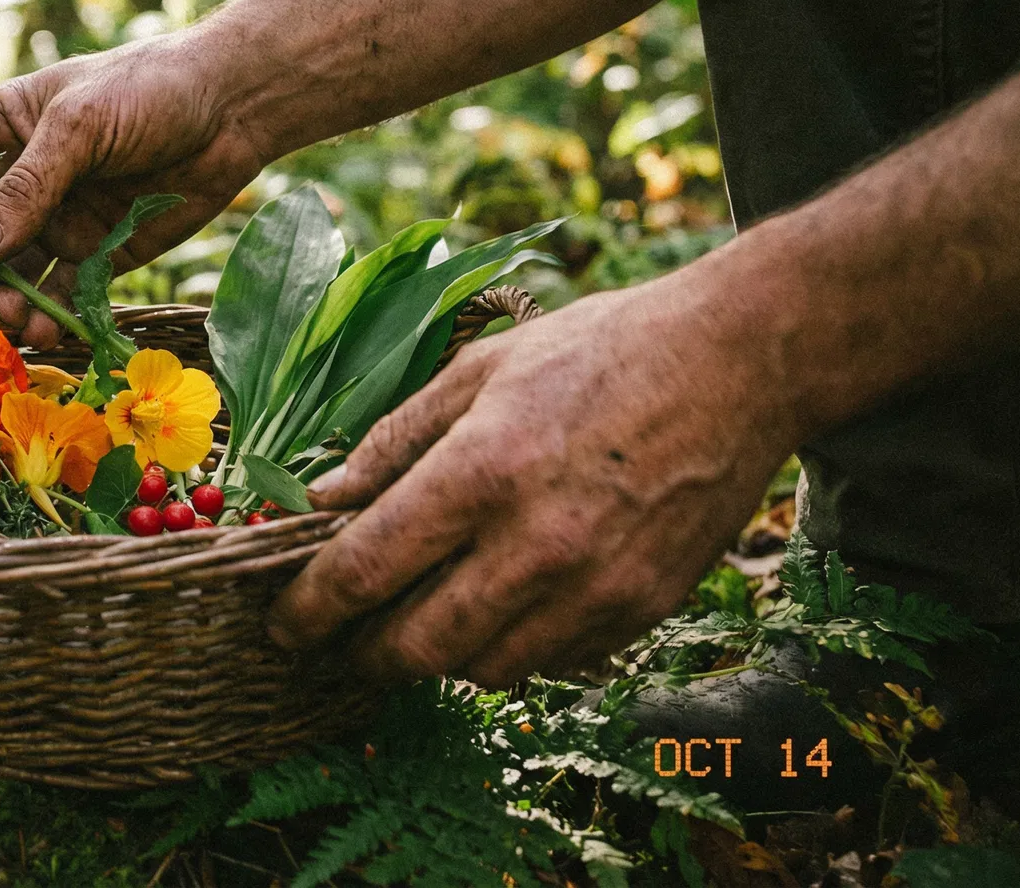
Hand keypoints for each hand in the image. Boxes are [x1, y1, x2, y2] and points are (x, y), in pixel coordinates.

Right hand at [0, 37, 268, 346]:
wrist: (234, 107)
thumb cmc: (149, 88)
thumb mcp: (79, 126)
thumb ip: (26, 189)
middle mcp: (18, 180)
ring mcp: (55, 219)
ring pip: (6, 276)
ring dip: (2, 304)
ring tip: (21, 319)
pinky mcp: (96, 253)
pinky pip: (57, 294)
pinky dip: (47, 318)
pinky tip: (49, 330)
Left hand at [266, 273, 796, 686]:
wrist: (737, 362)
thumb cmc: (598, 351)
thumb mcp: (480, 368)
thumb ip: (394, 441)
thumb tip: (323, 499)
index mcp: (482, 471)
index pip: (367, 569)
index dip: (310, 610)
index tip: (281, 625)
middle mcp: (538, 544)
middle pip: (419, 646)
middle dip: (364, 654)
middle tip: (340, 640)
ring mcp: (597, 587)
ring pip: (484, 669)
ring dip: (436, 656)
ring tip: (417, 617)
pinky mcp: (642, 609)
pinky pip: (551, 661)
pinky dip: (508, 648)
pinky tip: (497, 605)